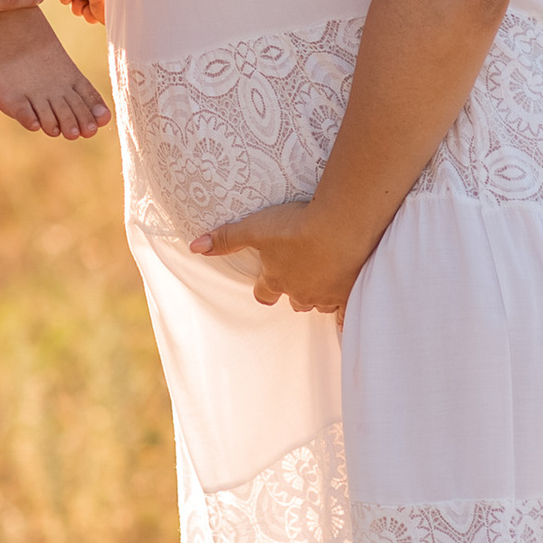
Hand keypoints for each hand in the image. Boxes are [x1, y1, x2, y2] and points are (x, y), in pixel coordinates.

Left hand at [192, 200, 367, 315]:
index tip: (268, 280)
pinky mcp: (348, 293)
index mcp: (276, 280)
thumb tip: (194, 247)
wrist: (340, 225)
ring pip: (318, 304)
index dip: (265, 287)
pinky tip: (345, 318)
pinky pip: (345, 315)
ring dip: (318, 294)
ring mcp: (325, 296)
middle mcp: (299, 293)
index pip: (264, 294)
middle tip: (300, 272)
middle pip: (294, 300)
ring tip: (324, 279)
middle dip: (294, 289)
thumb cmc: (295, 225)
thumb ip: (226, 239)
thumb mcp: (255, 228)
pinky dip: (344, 317)